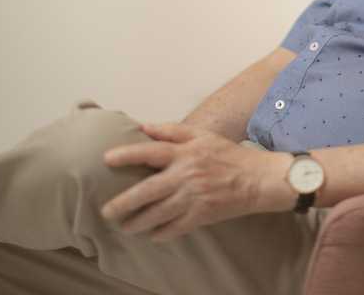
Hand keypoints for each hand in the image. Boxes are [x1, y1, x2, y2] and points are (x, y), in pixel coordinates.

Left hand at [101, 122, 294, 241]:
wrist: (257, 179)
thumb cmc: (228, 155)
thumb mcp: (202, 135)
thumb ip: (173, 130)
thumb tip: (145, 127)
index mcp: (185, 153)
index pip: (151, 152)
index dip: (128, 154)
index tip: (106, 159)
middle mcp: (186, 175)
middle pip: (148, 189)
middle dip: (124, 201)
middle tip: (106, 210)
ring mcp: (194, 197)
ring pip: (159, 213)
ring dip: (138, 222)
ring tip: (123, 227)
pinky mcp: (203, 215)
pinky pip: (178, 227)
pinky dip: (163, 233)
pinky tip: (152, 236)